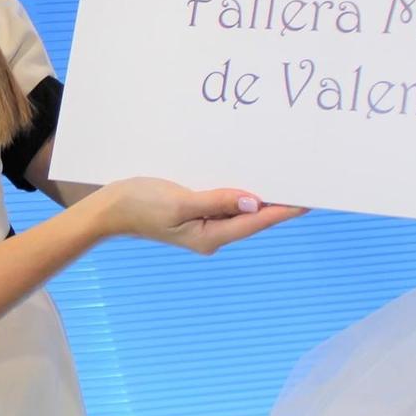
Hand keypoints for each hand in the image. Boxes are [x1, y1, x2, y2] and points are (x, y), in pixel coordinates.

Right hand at [85, 178, 304, 254]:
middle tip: (304, 185)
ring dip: (259, 195)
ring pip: (239, 209)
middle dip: (277, 202)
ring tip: (284, 180)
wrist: (108, 209)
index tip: (308, 200)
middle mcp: (211, 233)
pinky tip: (248, 179)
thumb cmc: (139, 205)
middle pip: (252, 217)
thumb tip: (253, 201)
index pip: (255, 221)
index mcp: (209, 236)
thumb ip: (217, 201)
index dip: (283, 210)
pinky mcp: (194, 212)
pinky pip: (224, 202)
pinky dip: (238, 191)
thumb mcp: (178, 201)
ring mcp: (203, 224)